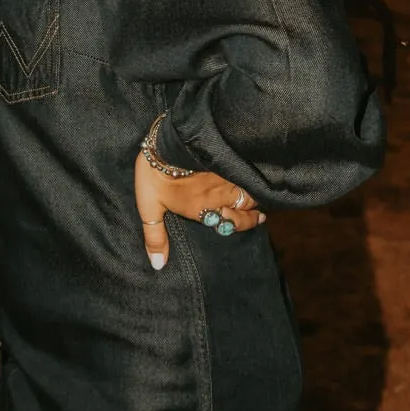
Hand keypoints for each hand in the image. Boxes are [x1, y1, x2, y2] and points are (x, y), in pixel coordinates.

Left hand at [134, 151, 265, 270]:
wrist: (165, 145)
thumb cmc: (155, 177)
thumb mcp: (149, 209)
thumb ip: (156, 237)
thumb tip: (158, 265)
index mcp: (203, 210)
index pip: (231, 222)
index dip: (243, 223)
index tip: (255, 221)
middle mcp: (220, 196)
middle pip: (245, 207)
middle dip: (253, 213)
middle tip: (260, 216)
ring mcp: (226, 177)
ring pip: (247, 190)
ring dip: (254, 196)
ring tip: (258, 198)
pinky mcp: (226, 159)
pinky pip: (245, 172)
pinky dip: (252, 178)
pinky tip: (254, 176)